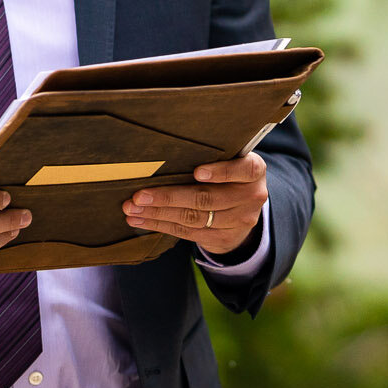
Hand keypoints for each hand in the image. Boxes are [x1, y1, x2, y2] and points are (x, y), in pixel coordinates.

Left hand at [124, 153, 268, 258]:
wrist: (244, 208)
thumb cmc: (229, 172)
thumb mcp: (231, 158)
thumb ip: (213, 154)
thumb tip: (167, 149)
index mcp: (254, 171)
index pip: (243, 170)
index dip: (221, 172)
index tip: (197, 172)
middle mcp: (251, 197)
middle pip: (207, 198)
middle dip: (169, 197)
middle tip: (140, 195)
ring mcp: (239, 221)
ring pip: (194, 218)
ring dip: (159, 213)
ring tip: (133, 208)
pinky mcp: (223, 238)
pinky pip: (188, 232)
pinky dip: (161, 225)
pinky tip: (142, 219)